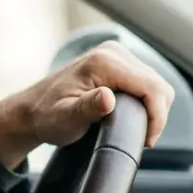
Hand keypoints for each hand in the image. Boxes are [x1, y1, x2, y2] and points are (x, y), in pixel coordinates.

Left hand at [0, 40, 176, 168]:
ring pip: (156, 84)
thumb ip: (87, 108)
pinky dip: (146, 102)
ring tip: (137, 130)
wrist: (33, 110)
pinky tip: (134, 117)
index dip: (157, 117)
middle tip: (143, 139)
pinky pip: (147, 82)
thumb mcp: (65, 118)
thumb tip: (107, 98)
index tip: (147, 140)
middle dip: (157, 115)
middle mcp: (113, 52)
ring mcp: (117, 55)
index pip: (152, 87)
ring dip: (153, 109)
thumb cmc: (46, 116)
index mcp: (104, 62)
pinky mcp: (118, 62)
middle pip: (159, 85)